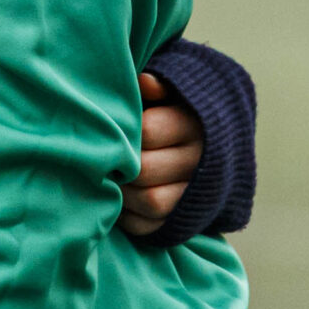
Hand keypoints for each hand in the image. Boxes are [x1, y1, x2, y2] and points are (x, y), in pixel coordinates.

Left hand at [120, 71, 204, 236]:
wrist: (211, 143)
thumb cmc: (174, 109)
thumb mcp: (173, 91)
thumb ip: (158, 85)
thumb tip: (142, 82)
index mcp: (194, 124)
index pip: (148, 130)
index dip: (121, 132)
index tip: (105, 129)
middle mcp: (200, 161)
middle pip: (146, 169)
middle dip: (118, 166)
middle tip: (97, 158)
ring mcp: (195, 194)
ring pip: (152, 201)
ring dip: (122, 193)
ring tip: (107, 179)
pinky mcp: (185, 219)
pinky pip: (152, 226)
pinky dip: (129, 218)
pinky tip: (118, 201)